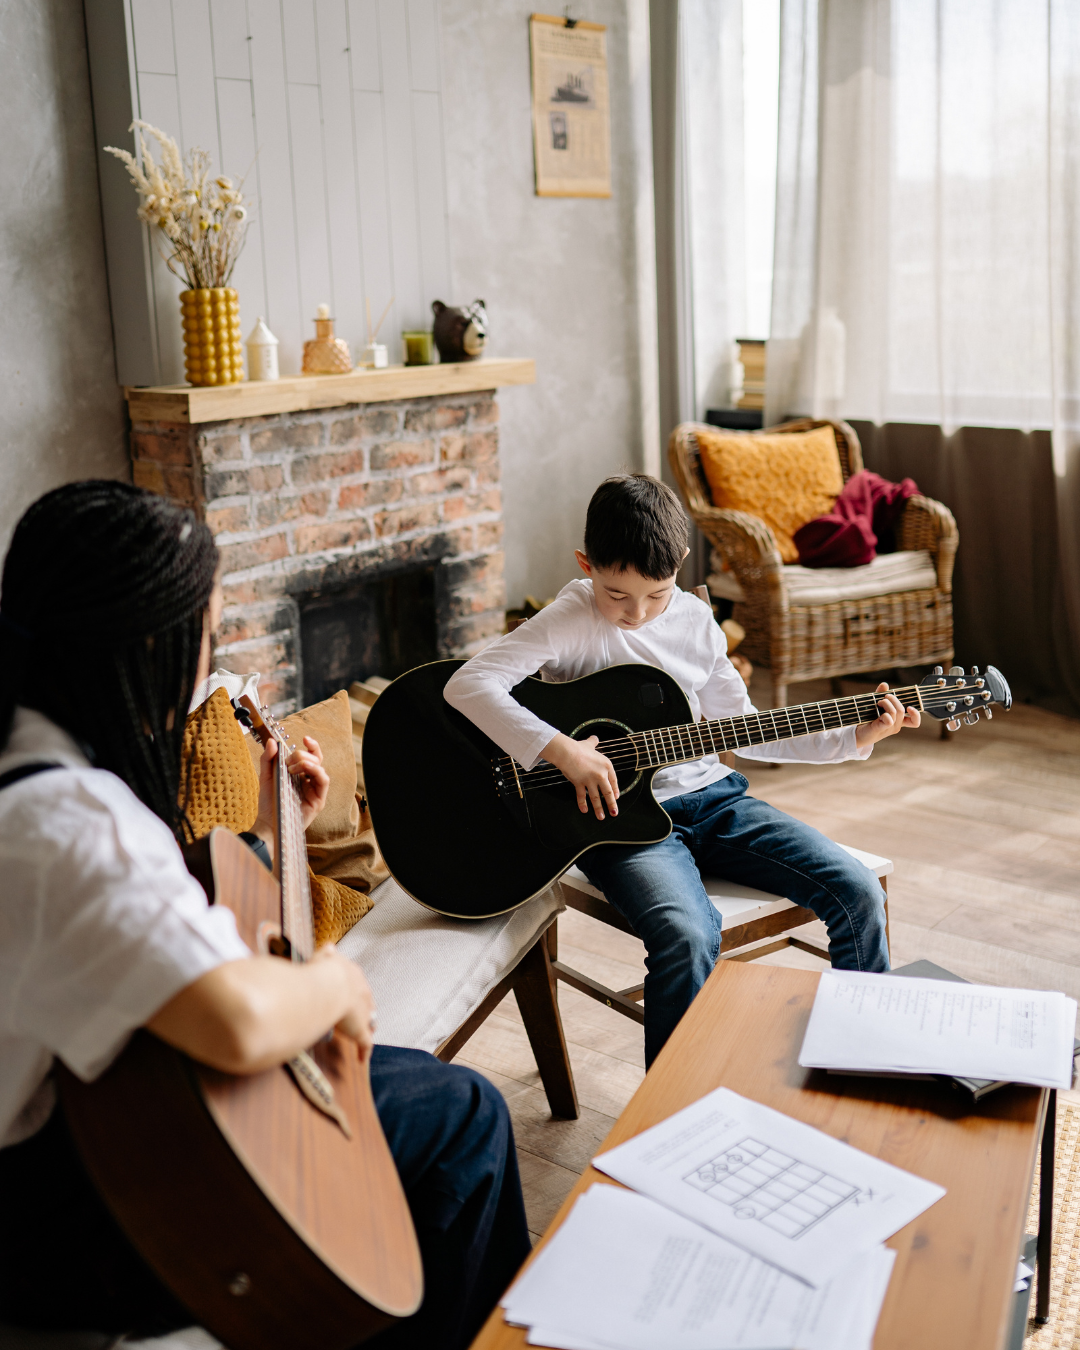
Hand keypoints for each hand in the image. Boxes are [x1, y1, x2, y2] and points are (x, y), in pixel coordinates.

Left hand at [253, 734, 330, 854]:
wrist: (267, 823)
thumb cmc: (269, 802)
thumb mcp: (266, 776)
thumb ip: (268, 759)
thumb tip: (272, 741)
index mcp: (301, 775)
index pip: (312, 756)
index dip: (311, 746)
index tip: (304, 738)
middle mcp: (310, 782)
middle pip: (316, 760)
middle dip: (302, 755)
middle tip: (287, 761)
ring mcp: (315, 791)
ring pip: (321, 769)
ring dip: (307, 762)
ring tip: (291, 767)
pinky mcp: (318, 800)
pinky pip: (324, 781)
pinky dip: (316, 771)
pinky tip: (304, 769)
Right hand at [311, 944, 376, 1062]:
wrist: (329, 987)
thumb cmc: (321, 972)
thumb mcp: (322, 957)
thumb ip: (325, 954)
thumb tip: (329, 947)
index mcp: (353, 975)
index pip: (357, 984)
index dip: (355, 991)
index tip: (352, 995)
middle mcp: (362, 992)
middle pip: (367, 1002)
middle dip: (365, 1009)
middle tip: (362, 1015)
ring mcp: (363, 1012)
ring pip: (369, 1021)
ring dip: (367, 1026)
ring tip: (365, 1033)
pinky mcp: (360, 1030)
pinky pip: (364, 1044)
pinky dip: (364, 1052)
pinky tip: (362, 1059)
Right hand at [541, 731, 618, 819]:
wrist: (568, 752)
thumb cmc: (579, 747)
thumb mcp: (589, 744)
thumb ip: (593, 742)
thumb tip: (595, 738)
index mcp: (606, 765)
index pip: (613, 780)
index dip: (615, 790)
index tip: (616, 797)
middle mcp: (600, 774)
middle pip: (608, 792)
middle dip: (611, 804)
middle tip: (614, 813)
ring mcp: (590, 780)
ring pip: (596, 797)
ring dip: (599, 808)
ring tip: (601, 817)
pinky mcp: (580, 784)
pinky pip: (582, 796)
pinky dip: (583, 804)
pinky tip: (585, 811)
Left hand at [854, 683, 920, 748]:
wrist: (857, 733)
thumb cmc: (868, 719)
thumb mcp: (876, 705)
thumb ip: (880, 695)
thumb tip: (885, 684)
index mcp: (898, 720)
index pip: (914, 722)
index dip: (916, 714)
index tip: (909, 707)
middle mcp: (896, 725)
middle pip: (902, 710)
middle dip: (893, 699)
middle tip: (884, 697)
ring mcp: (889, 728)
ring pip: (895, 712)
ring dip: (886, 703)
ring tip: (878, 702)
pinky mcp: (880, 728)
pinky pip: (888, 720)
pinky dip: (884, 713)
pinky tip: (877, 712)